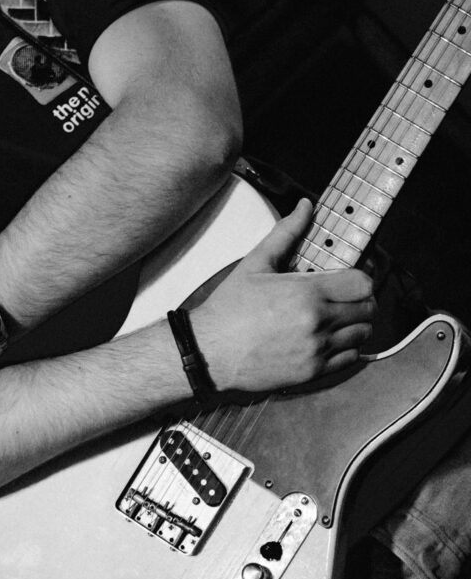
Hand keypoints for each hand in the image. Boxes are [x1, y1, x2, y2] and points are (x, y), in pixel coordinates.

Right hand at [192, 199, 374, 393]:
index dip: (362, 280)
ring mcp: (317, 349)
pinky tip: (331, 340)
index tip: (352, 280)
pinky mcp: (312, 372)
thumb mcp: (256, 263)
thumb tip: (305, 206)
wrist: (210, 351)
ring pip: (363, 335)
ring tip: (340, 319)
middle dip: (362, 301)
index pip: (363, 284)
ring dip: (357, 325)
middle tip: (348, 299)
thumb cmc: (230, 308)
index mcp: (307, 292)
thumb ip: (286, 232)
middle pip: (368, 309)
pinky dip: (348, 349)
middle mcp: (317, 321)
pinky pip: (350, 359)